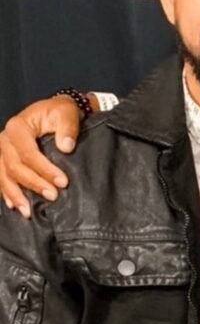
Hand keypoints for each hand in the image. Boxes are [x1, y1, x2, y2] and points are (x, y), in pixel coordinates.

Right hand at [0, 96, 81, 215]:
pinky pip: (0, 178)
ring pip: (3, 175)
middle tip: (53, 196)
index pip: (28, 153)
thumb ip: (68, 128)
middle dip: (33, 184)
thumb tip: (66, 147)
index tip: (63, 182)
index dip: (44, 169)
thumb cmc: (60, 112)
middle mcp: (5, 139)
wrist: (52, 111)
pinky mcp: (4, 159)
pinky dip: (6, 193)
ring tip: (28, 211)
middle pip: (14, 166)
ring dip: (15, 194)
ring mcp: (2, 151)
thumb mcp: (67, 113)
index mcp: (18, 127)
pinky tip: (14, 206)